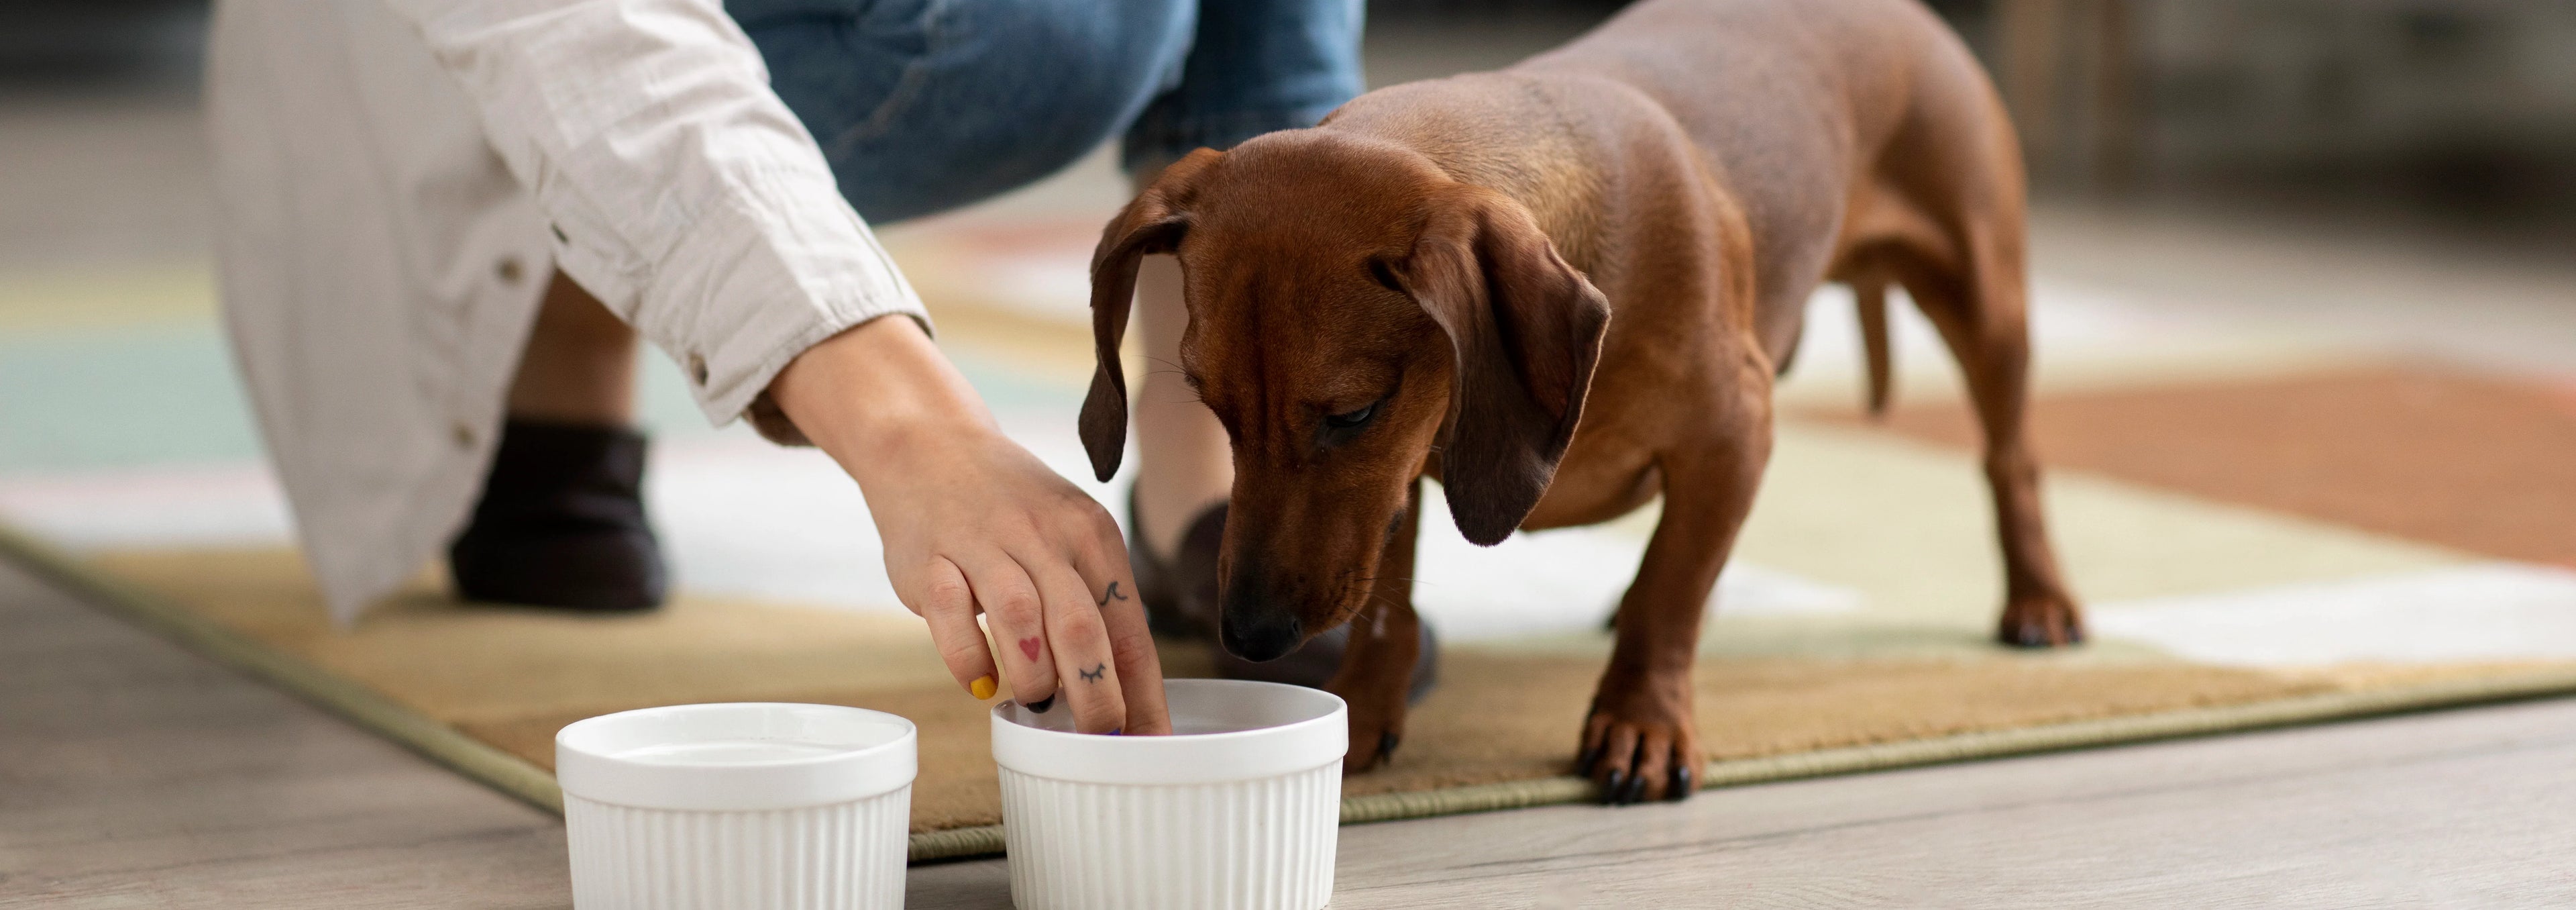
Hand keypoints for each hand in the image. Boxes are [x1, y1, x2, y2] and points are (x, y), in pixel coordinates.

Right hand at [768, 316, 1170, 734]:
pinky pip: (953, 619)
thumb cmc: (1012, 509)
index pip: (1129, 627)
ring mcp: (984, 544)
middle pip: (1082, 630)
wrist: (929, 444)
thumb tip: (1125, 694)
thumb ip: (1094, 603)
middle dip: (1096, 697)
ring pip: (1022, 621)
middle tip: (1097, 739)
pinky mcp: (931, 559)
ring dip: (1035, 678)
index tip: (1151, 742)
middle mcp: (1043, 536)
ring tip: (1037, 702)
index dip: (1142, 692)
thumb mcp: (1069, 537)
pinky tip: (982, 684)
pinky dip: (970, 661)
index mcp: (1091, 535)